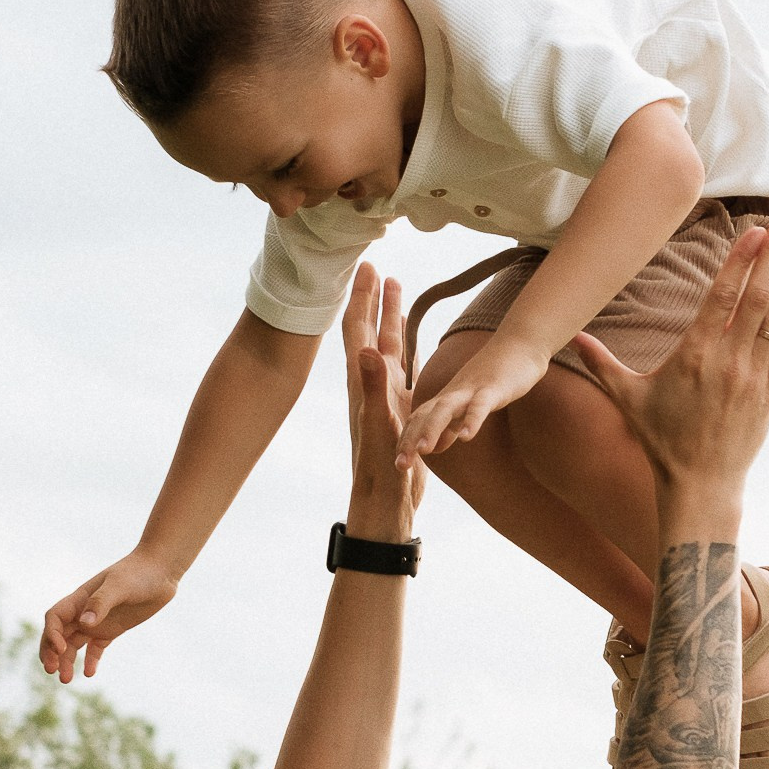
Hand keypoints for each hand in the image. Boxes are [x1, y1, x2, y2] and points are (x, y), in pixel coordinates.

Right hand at [38, 545, 179, 682]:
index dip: (52, 635)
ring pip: (74, 644)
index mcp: (80, 599)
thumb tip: (84, 623)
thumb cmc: (138, 573)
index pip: (55, 618)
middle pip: (59, 634)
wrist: (160, 572)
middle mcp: (83, 612)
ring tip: (66, 680)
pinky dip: (90, 660)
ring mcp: (97, 622)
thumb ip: (101, 603)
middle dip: (51, 652)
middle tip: (51, 671)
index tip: (61, 650)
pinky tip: (89, 673)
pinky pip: (95, 648)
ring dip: (67, 661)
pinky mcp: (112, 630)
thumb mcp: (119, 586)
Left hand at [342, 265, 423, 541]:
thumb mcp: (379, 424)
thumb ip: (372, 387)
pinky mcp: (400, 411)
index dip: (360, 298)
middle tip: (376, 266)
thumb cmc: (379, 469)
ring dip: (390, 318)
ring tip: (394, 290)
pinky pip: (402, 370)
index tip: (365, 265)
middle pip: (371, 331)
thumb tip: (367, 347)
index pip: (359, 330)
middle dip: (373, 299)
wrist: (383, 503)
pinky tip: (408, 345)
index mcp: (365, 384)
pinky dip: (405, 349)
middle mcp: (371, 385)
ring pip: (388, 347)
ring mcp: (385, 397)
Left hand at [396, 333, 547, 469]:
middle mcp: (453, 394)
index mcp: (446, 399)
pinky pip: (480, 404)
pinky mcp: (493, 387)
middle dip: (410, 440)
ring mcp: (472, 389)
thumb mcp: (468, 405)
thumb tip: (436, 447)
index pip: (418, 421)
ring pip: (446, 409)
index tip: (398, 466)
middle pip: (425, 416)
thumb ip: (451, 425)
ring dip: (432, 428)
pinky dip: (472, 419)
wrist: (520, 344)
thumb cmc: (495, 377)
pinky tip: (466, 437)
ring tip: (423, 451)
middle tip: (399, 466)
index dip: (406, 442)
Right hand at [573, 218, 768, 502]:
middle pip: (754, 298)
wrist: (699, 485)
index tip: (754, 232)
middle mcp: (726, 361)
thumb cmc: (661, 440)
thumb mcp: (628, 399)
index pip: (721, 297)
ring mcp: (752, 377)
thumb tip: (570, 336)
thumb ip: (602, 363)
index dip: (739, 261)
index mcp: (693, 355)